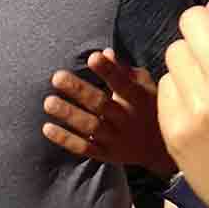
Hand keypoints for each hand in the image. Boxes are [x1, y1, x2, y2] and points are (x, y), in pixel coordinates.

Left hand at [42, 49, 175, 176]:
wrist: (161, 148)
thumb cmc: (151, 107)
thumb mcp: (146, 86)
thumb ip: (125, 71)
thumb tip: (104, 52)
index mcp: (139, 98)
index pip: (122, 82)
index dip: (108, 70)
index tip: (93, 57)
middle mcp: (128, 118)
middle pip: (101, 104)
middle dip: (79, 90)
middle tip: (57, 77)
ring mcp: (117, 138)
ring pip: (90, 127)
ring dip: (69, 114)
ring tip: (48, 102)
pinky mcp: (107, 155)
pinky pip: (84, 148)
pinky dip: (66, 139)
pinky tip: (47, 128)